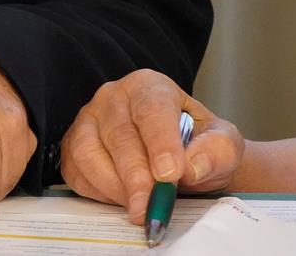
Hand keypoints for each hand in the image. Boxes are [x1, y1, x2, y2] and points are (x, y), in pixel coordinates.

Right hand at [60, 69, 242, 222]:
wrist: (183, 160)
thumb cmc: (198, 145)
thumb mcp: (223, 144)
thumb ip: (215, 152)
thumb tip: (190, 166)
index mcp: (150, 87)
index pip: (151, 108)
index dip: (160, 141)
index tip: (170, 173)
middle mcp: (113, 98)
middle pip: (119, 134)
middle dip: (136, 176)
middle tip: (151, 206)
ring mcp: (88, 120)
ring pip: (89, 152)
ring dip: (114, 186)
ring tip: (140, 208)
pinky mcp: (73, 147)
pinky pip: (76, 171)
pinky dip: (98, 192)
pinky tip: (122, 200)